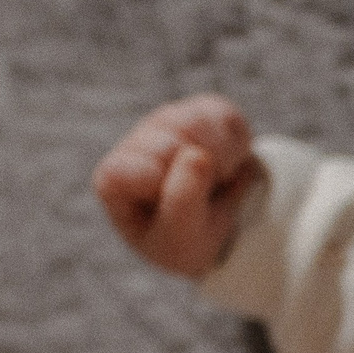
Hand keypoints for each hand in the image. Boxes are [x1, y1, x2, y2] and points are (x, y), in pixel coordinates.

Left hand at [95, 94, 262, 279]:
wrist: (219, 233)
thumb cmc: (186, 241)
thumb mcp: (180, 241)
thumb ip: (182, 203)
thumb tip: (199, 154)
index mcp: (115, 178)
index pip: (144, 171)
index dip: (170, 191)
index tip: (176, 214)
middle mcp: (137, 142)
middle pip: (174, 144)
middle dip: (201, 178)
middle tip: (202, 202)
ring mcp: (169, 122)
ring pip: (200, 123)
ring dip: (223, 162)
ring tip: (216, 185)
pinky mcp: (203, 111)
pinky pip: (226, 118)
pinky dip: (239, 148)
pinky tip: (229, 167)